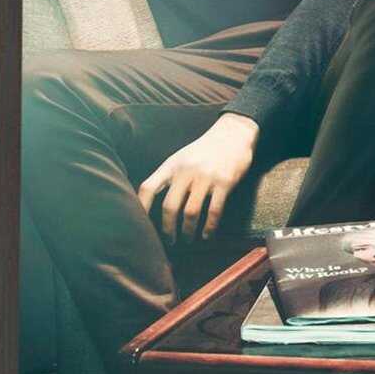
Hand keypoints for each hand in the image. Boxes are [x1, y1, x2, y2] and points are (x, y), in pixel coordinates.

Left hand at [136, 113, 257, 242]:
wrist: (234, 133)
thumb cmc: (205, 149)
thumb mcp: (182, 157)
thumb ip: (169, 176)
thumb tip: (152, 202)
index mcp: (172, 165)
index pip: (148, 188)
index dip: (141, 208)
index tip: (140, 225)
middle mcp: (186, 171)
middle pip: (169, 207)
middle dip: (168, 228)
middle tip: (170, 240)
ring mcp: (206, 177)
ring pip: (191, 212)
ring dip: (188, 231)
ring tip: (188, 239)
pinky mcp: (225, 182)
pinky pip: (214, 211)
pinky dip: (209, 227)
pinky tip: (207, 234)